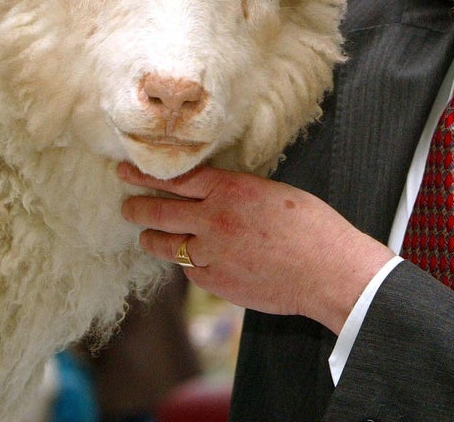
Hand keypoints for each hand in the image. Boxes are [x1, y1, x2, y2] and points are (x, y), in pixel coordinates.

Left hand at [119, 162, 395, 333]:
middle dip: (137, 206)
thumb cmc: (312, 227)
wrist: (327, 271)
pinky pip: (189, 270)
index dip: (147, 174)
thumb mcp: (272, 193)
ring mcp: (211, 253)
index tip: (127, 171)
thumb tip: (216, 194)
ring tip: (144, 235)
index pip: (176, 177)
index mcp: (230, 189)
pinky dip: (187, 263)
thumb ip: (237, 193)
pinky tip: (190, 260)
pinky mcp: (215, 282)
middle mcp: (213, 219)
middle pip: (159, 210)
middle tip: (126, 204)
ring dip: (151, 238)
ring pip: (165, 245)